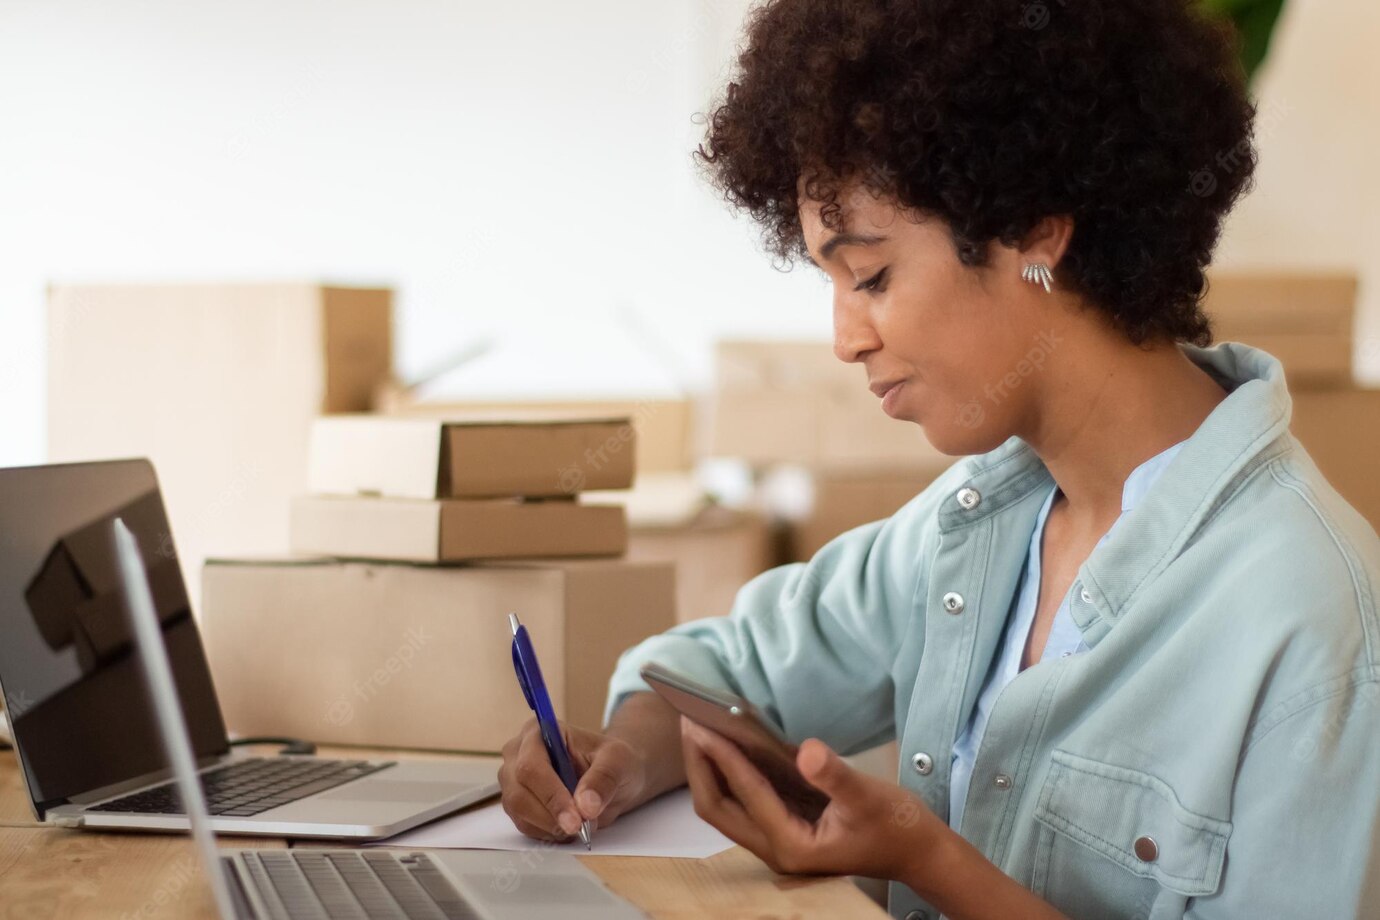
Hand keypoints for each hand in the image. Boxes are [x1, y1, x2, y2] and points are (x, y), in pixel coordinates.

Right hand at [498, 717, 646, 840]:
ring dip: (551, 826)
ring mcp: (513, 780)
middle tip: (580, 828)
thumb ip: (603, 779)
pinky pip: (525, 826)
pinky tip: (569, 826)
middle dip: (551, 816)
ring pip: (519, 812)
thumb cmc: (612, 761)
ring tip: (581, 824)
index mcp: (538, 732)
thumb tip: (585, 806)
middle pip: (519, 792)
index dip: (551, 795)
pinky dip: (548, 833)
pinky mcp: (516, 804)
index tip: (575, 818)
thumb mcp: (618, 761)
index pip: (531, 766)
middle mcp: (518, 754)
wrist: (613, 777)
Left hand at [680, 717, 943, 880]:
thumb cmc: (898, 828)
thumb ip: (835, 775)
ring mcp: (778, 839)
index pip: (744, 794)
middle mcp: (777, 848)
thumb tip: (805, 751)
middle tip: (687, 720)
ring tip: (697, 723)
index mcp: (791, 845)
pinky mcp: (785, 826)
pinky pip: (746, 797)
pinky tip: (728, 739)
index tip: (701, 724)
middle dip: (698, 764)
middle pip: (718, 806)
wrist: (919, 853)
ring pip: (727, 803)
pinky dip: (732, 770)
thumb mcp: (870, 797)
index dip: (721, 757)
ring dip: (710, 766)